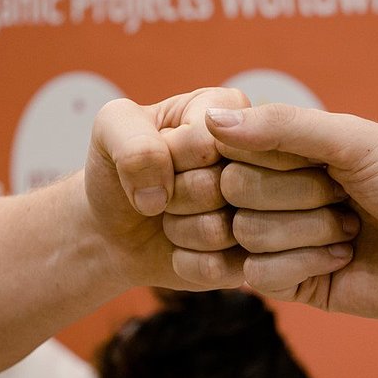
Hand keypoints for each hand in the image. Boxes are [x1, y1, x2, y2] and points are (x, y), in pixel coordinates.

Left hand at [84, 87, 249, 290]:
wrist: (112, 228)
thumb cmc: (120, 170)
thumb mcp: (111, 129)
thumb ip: (131, 140)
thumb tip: (159, 193)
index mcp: (232, 109)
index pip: (210, 139)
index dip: (172, 156)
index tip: (161, 151)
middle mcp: (261, 157)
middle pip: (227, 185)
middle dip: (177, 196)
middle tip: (168, 191)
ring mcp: (266, 209)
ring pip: (226, 229)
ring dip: (181, 230)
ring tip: (174, 216)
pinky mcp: (258, 255)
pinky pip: (225, 268)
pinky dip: (189, 262)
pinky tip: (184, 247)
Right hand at [204, 104, 377, 318]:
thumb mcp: (354, 139)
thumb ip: (283, 127)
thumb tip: (212, 119)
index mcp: (291, 150)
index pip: (232, 145)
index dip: (268, 156)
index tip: (321, 161)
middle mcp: (281, 191)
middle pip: (233, 190)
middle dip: (296, 194)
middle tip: (344, 196)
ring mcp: (284, 238)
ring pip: (244, 233)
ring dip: (307, 230)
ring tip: (352, 229)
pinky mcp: (295, 283)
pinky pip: (258, 275)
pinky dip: (303, 263)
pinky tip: (345, 258)